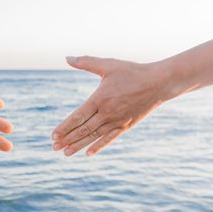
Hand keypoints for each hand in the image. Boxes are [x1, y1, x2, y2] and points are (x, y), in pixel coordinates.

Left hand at [52, 56, 170, 156]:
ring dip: (79, 145)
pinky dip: (99, 146)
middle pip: (83, 130)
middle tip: (54, 148)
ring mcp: (117, 121)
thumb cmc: (132, 71)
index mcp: (100, 98)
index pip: (78, 117)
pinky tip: (89, 153)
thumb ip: (86, 62)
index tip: (53, 135)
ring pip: (94, 136)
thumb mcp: (108, 65)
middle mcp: (107, 113)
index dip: (65, 127)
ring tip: (66, 153)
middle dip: (67, 139)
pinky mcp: (125, 126)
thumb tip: (67, 57)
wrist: (159, 82)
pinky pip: (109, 138)